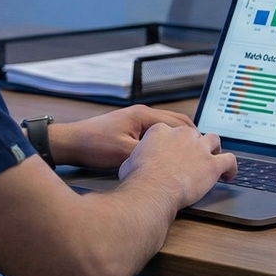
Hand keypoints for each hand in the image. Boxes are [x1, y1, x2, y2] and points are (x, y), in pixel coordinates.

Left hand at [50, 105, 195, 169]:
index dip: (194, 137)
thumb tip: (170, 162)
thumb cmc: (95, 145)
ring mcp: (136, 120)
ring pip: (166, 127)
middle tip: (203, 151)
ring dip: (178, 138)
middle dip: (191, 136)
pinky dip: (166, 141)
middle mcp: (142, 114)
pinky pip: (155, 133)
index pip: (179, 123)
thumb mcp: (124, 153)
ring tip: (189, 154)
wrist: (71, 143)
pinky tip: (168, 154)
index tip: (204, 149)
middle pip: (177, 122)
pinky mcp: (129, 128)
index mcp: (144, 116)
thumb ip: (149, 155)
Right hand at [117, 123, 236, 207]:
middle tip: (193, 158)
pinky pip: (230, 160)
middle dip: (194, 145)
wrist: (152, 189)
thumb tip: (135, 164)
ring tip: (214, 158)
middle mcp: (183, 135)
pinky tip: (229, 175)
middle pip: (194, 134)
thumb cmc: (139, 179)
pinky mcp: (212, 164)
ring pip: (214, 140)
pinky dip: (232, 167)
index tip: (175, 151)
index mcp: (162, 131)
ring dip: (214, 149)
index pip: (173, 131)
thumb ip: (138, 157)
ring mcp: (200, 148)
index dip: (175, 142)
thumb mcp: (130, 161)